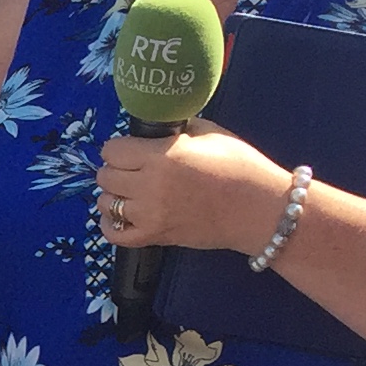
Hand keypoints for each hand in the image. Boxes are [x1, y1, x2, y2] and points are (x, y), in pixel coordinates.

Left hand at [95, 122, 290, 255]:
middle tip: (132, 169)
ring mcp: (150, 215)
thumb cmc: (240, 167)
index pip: (112, 150)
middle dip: (116, 169)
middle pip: (105, 176)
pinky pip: (113, 234)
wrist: (260, 209)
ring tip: (131, 191)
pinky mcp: (155, 237)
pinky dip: (111, 224)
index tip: (131, 149)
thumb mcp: (209, 133)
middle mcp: (150, 186)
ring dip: (114, 194)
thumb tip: (155, 128)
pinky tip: (122, 214)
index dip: (120, 147)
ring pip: (105, 203)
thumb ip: (176, 130)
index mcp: (162, 156)